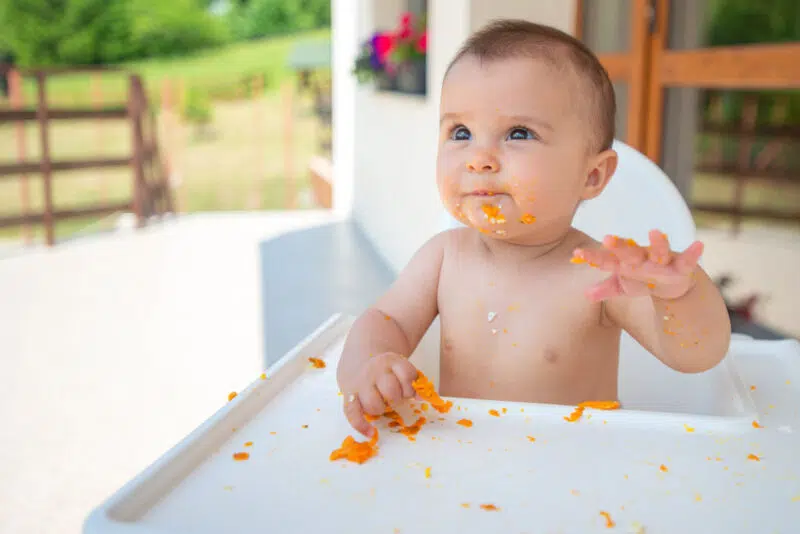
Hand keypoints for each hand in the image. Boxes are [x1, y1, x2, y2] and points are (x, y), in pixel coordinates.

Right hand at [339, 352, 418, 436]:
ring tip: (381, 403)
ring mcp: (360, 384)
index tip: (409, 391)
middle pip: (390, 391)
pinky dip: (361, 425)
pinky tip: (371, 432)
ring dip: (381, 408)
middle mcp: (374, 371)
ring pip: (373, 404)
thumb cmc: (386, 372)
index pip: (406, 374)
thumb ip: (413, 381)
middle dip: (396, 398)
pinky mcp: (349, 396)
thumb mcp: (400, 368)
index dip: (410, 387)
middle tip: (394, 396)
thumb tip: (424, 398)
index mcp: (390, 361)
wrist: (359, 364)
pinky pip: (352, 413)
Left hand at [572, 230, 703, 300]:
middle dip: (620, 247)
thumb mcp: (625, 286)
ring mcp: (663, 261)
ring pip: (659, 251)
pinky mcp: (683, 266)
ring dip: (657, 243)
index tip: (577, 254)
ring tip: (654, 231)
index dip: (594, 258)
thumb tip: (586, 295)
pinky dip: (694, 253)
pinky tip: (699, 245)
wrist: (672, 283)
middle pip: (630, 253)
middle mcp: (644, 258)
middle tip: (607, 239)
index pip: (607, 260)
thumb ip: (607, 289)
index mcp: (627, 262)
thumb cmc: (643, 279)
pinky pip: (689, 260)